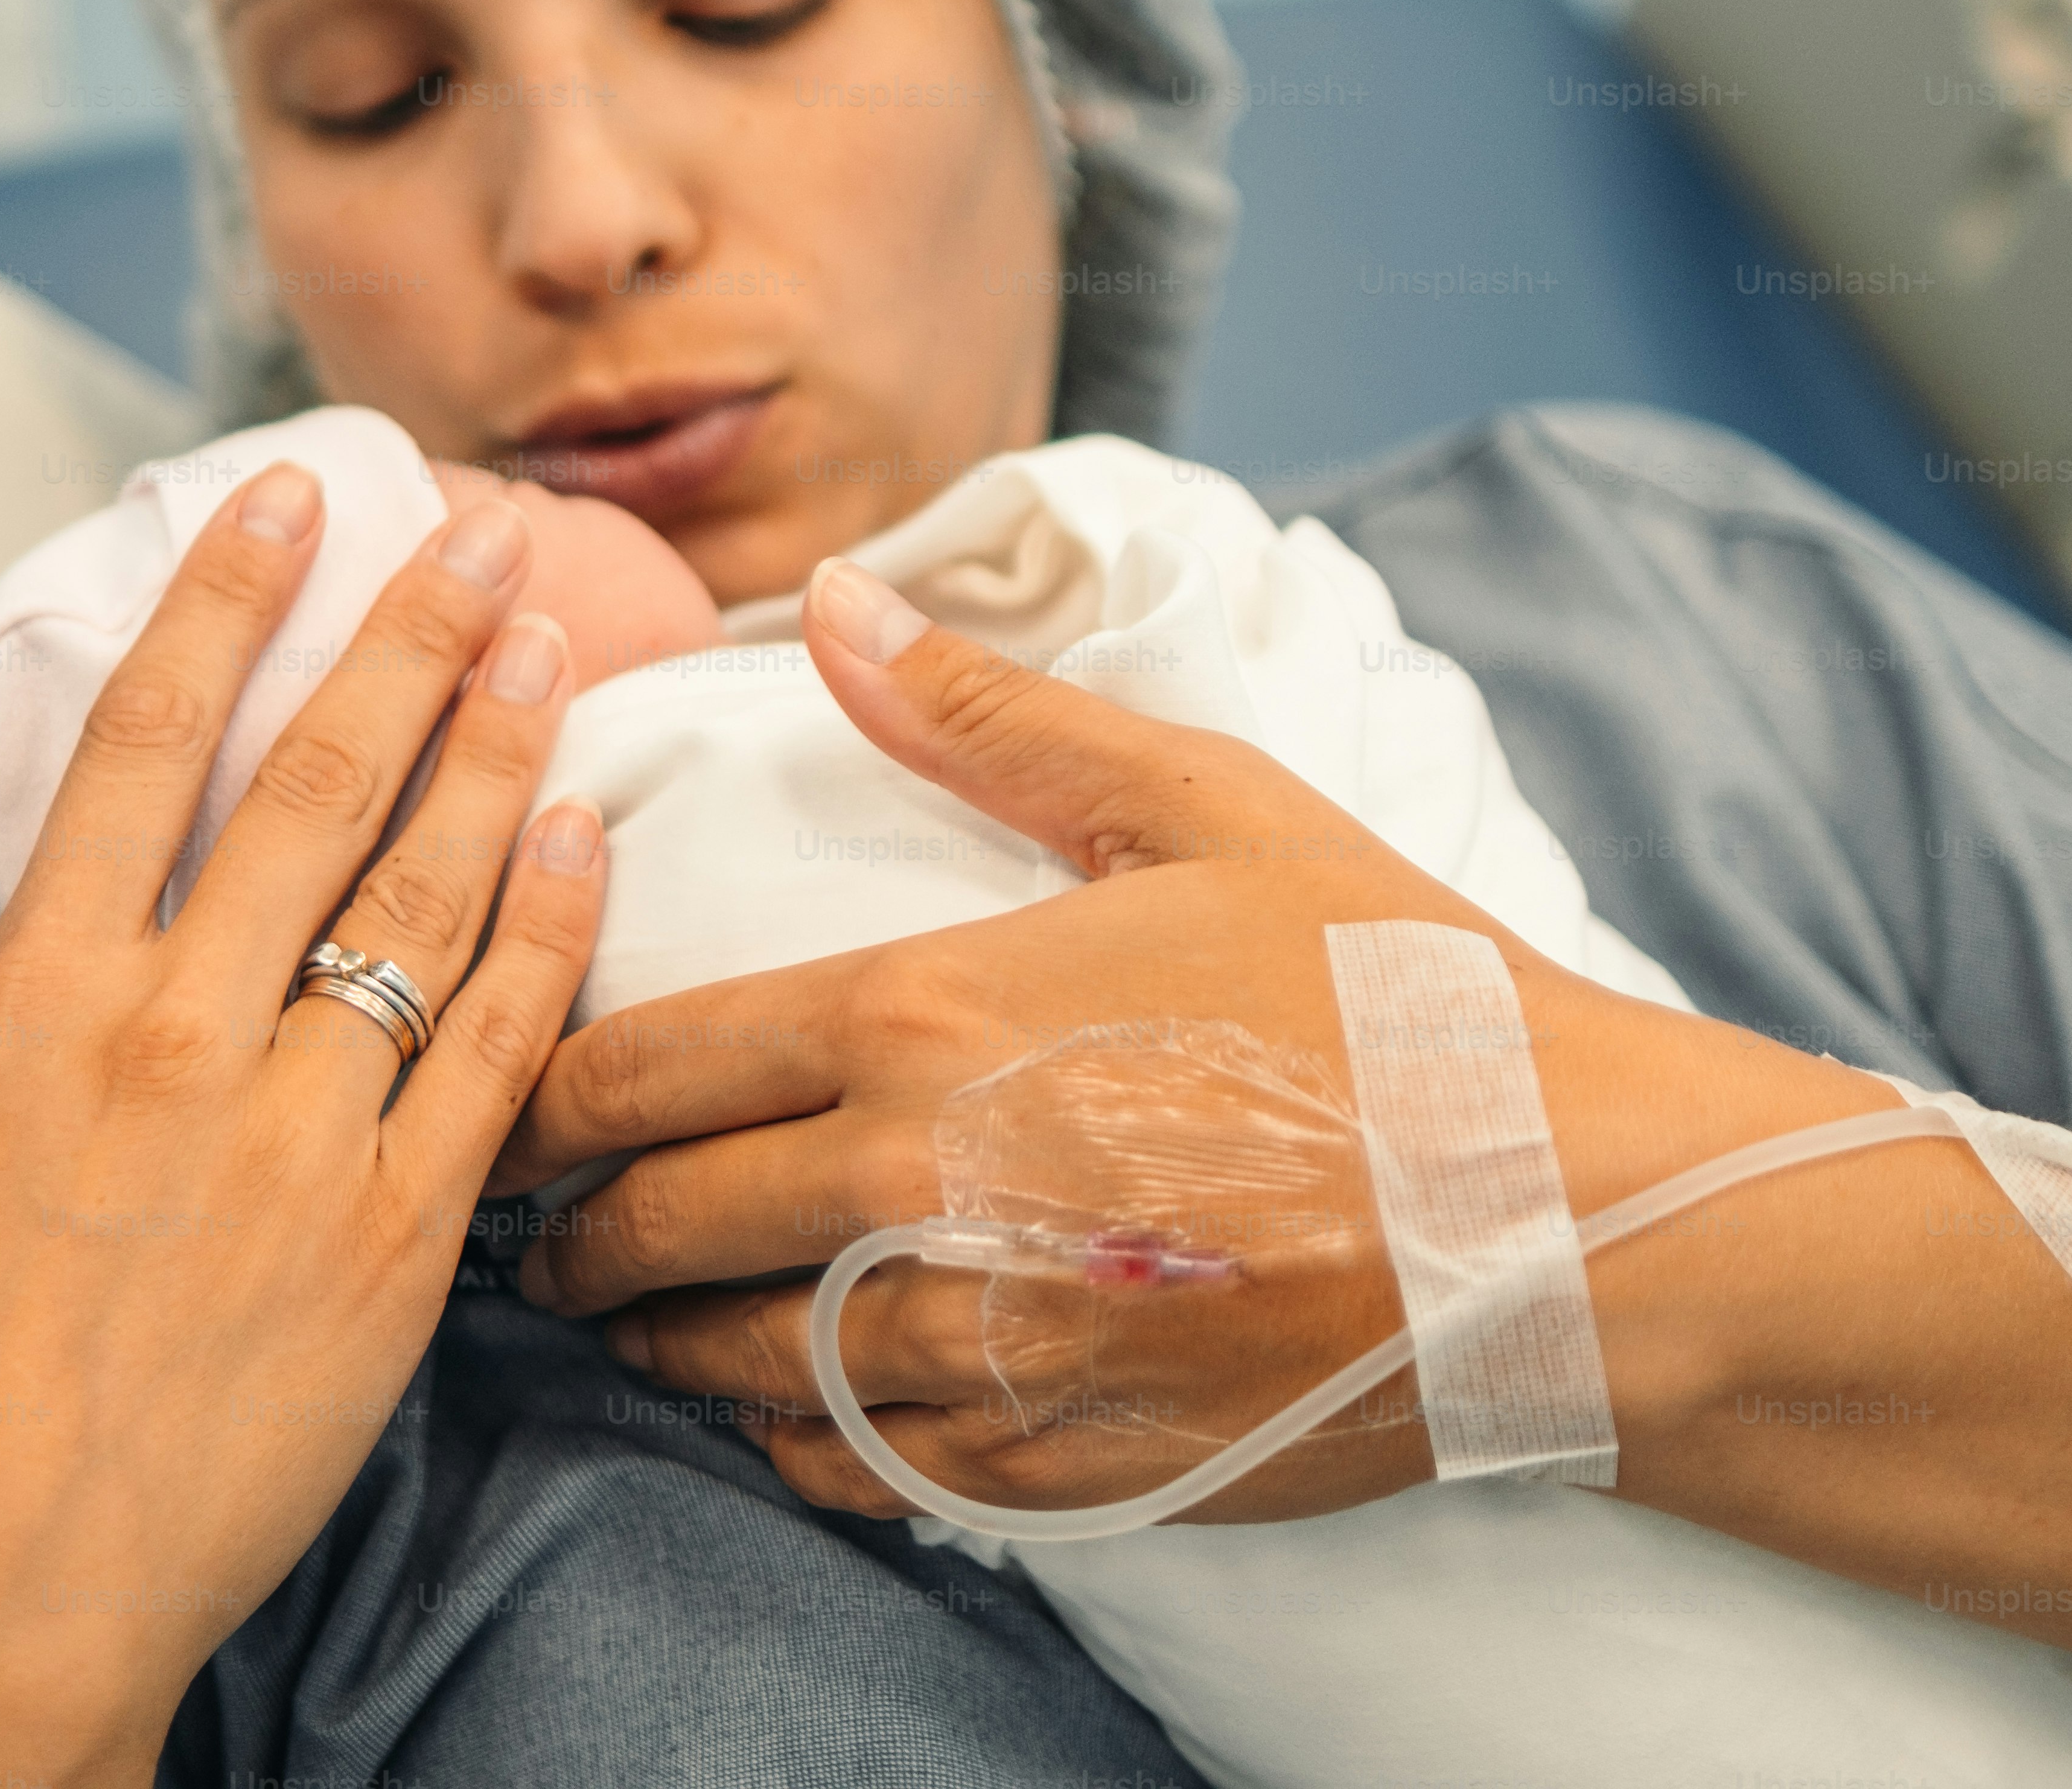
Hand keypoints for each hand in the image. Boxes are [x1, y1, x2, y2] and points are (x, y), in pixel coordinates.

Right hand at [0, 462, 604, 1786]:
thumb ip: (63, 1012)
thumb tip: (140, 907)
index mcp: (30, 1000)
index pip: (142, 736)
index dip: (228, 594)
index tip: (292, 489)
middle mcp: (162, 1037)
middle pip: (315, 781)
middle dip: (415, 635)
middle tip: (493, 527)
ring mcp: (284, 1135)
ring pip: (420, 890)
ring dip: (499, 747)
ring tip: (556, 637)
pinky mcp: (386, 1244)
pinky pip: (493, 1046)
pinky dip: (548, 924)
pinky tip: (588, 831)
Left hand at [497, 557, 1882, 1526]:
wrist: (1565, 1211)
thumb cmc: (1383, 985)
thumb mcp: (1195, 802)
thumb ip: (985, 713)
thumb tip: (826, 601)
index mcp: (923, 1015)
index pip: (638, 1069)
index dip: (539, 1097)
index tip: (506, 1105)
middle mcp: (916, 1191)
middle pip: (654, 1228)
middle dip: (566, 1236)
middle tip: (539, 1235)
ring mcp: (979, 1344)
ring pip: (727, 1365)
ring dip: (660, 1343)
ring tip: (637, 1317)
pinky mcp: (1051, 1460)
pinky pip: (847, 1470)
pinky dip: (785, 1443)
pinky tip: (779, 1410)